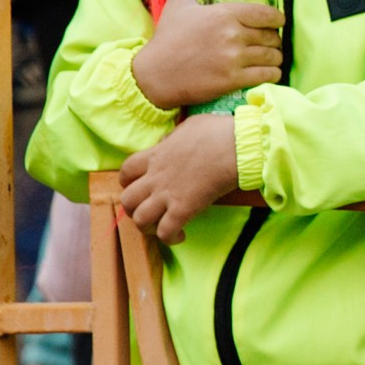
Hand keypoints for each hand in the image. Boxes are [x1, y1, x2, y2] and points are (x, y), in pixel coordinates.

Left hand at [120, 112, 239, 243]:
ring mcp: (167, 194)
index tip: (140, 185)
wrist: (237, 145)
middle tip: (149, 210)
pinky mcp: (183, 209)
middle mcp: (156, 177)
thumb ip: (174, 137)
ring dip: (147, 227)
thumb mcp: (189, 125)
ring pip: (139, 219)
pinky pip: (165, 232)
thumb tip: (169, 142)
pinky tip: (181, 236)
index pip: (126, 171)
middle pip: (127, 200)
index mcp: (156, 155)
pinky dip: (170, 238)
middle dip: (133, 209)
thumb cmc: (219, 132)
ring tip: (160, 227)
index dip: (128, 182)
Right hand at [128, 0, 283, 112]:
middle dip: (274, 39)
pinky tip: (269, 72)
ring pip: (272, 56)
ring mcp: (234, 59)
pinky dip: (272, 73)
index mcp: (224, 14)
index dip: (277, 18)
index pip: (266, 14)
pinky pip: (267, 75)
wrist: (154, 75)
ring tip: (270, 58)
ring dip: (275, 57)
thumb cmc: (168, 38)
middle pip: (271, 36)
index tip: (278, 22)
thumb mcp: (177, 0)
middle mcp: (232, 35)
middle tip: (269, 43)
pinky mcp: (233, 80)